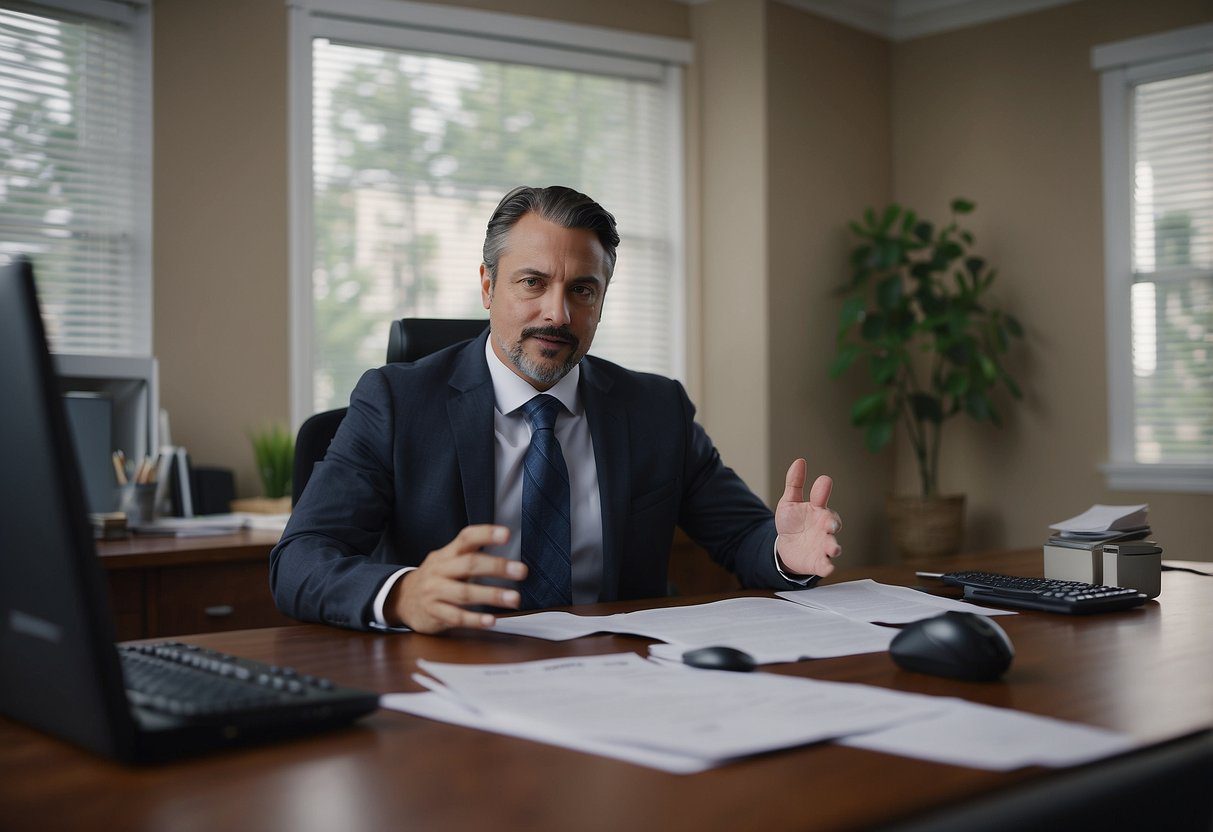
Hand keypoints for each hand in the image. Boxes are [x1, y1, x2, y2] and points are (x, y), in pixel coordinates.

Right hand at [387, 525, 527, 633]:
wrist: (400, 599)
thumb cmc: (435, 578)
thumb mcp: (447, 561)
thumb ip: (471, 554)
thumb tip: (506, 547)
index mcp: (447, 554)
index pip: (466, 538)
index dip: (486, 534)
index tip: (507, 534)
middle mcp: (440, 570)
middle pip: (469, 564)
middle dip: (497, 567)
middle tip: (522, 571)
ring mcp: (434, 592)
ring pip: (464, 592)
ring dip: (491, 595)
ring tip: (514, 598)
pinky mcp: (433, 614)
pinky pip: (456, 617)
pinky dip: (475, 619)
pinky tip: (491, 621)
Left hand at [774, 458, 841, 577]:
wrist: (786, 547)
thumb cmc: (793, 522)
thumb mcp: (790, 502)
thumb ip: (794, 483)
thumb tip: (800, 461)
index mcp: (817, 510)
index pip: (822, 498)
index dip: (823, 490)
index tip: (824, 481)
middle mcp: (824, 527)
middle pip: (833, 523)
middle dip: (833, 523)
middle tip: (831, 524)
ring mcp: (823, 545)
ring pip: (833, 545)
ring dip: (834, 547)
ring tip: (834, 549)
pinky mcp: (819, 561)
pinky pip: (826, 565)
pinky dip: (828, 566)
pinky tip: (828, 567)